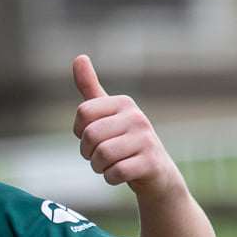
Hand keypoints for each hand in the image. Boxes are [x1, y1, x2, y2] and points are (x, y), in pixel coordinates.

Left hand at [72, 54, 182, 199]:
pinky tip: (122, 174)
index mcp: (124, 103)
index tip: (93, 137)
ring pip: (100, 155)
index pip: (82, 113)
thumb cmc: (125, 142)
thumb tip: (79, 57)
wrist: (157, 175)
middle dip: (88, 152)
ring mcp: (146, 139)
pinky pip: (114, 173)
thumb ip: (90, 88)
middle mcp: (137, 117)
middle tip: (102, 155)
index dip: (80, 131)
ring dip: (99, 167)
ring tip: (112, 164)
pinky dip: (111, 178)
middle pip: (89, 135)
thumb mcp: (107, 113)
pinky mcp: (151, 162)